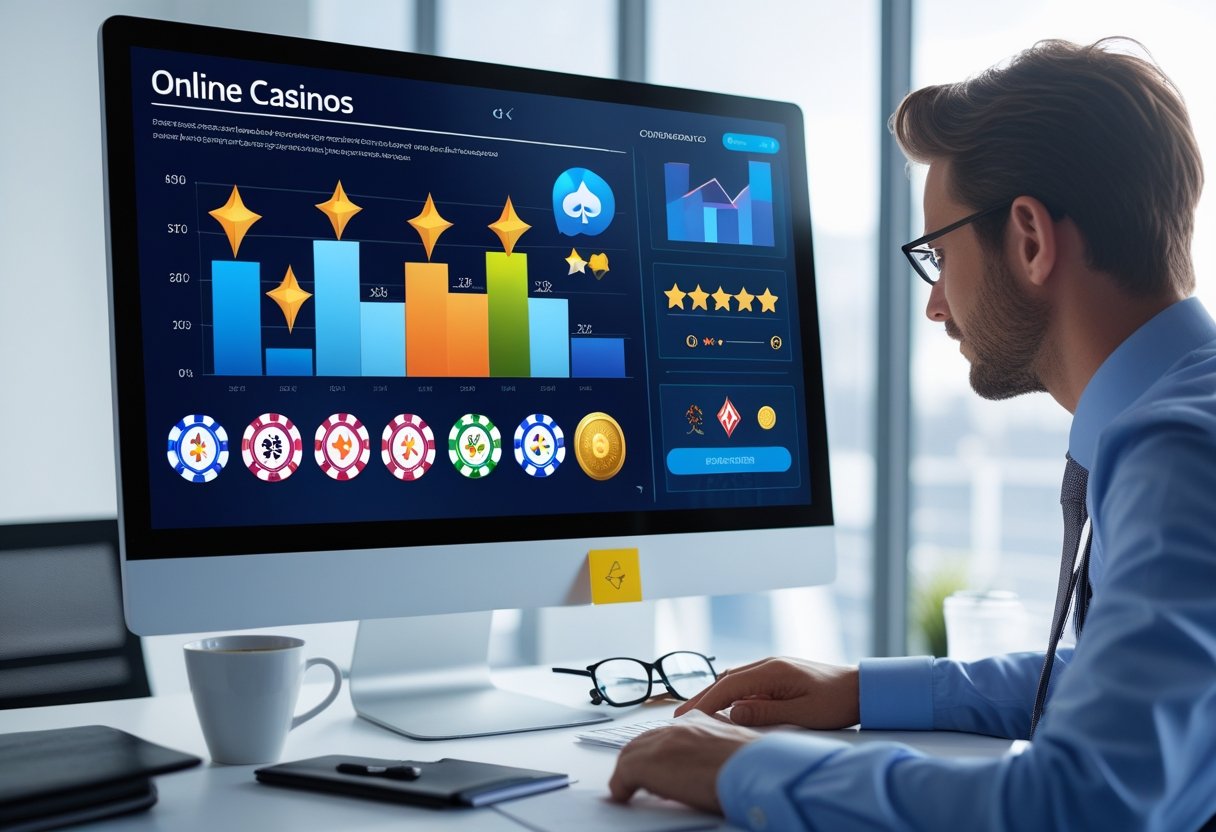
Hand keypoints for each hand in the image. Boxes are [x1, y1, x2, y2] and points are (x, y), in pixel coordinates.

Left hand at [608, 717, 757, 813]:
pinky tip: (623, 796)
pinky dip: (621, 786)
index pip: (668, 733)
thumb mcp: (739, 750)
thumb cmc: (757, 767)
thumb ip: (721, 749)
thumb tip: (718, 763)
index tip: (660, 765)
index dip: (660, 751)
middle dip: (640, 760)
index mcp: (701, 723)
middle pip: (645, 740)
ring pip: (631, 754)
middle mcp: (679, 728)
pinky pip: (623, 774)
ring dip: (629, 772)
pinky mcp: (648, 763)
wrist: (757, 772)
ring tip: (629, 789)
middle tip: (638, 779)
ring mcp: (662, 743)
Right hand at [675, 656, 859, 728]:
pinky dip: (728, 693)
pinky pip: (745, 683)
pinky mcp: (777, 675)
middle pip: (725, 680)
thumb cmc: (836, 701)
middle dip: (702, 698)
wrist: (861, 688)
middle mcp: (768, 665)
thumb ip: (767, 712)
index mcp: (772, 671)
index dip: (706, 701)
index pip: (729, 686)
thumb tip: (734, 711)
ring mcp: (772, 668)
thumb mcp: (803, 713)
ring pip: (733, 680)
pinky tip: (723, 705)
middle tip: (679, 716)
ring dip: (713, 695)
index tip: (687, 716)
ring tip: (695, 713)